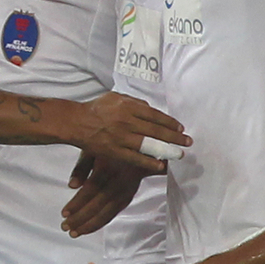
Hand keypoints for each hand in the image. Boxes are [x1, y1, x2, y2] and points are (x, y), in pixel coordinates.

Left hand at [61, 151, 145, 235]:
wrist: (142, 145)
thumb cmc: (113, 143)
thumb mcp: (95, 147)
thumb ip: (82, 166)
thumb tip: (72, 185)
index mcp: (108, 165)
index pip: (91, 188)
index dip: (77, 203)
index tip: (64, 213)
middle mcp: (118, 179)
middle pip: (99, 203)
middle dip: (81, 218)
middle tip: (66, 227)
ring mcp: (126, 188)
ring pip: (108, 211)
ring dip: (91, 224)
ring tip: (76, 232)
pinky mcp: (130, 194)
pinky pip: (116, 211)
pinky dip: (103, 221)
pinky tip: (92, 227)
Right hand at [68, 92, 188, 170]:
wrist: (76, 122)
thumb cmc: (96, 108)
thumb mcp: (116, 97)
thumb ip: (134, 102)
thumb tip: (150, 107)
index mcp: (128, 106)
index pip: (155, 115)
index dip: (170, 122)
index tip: (181, 128)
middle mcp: (127, 121)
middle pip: (156, 130)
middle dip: (175, 137)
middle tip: (187, 142)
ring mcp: (121, 137)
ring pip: (149, 144)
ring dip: (166, 150)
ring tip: (179, 154)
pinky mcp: (114, 151)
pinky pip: (135, 158)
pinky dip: (149, 162)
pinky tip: (160, 166)